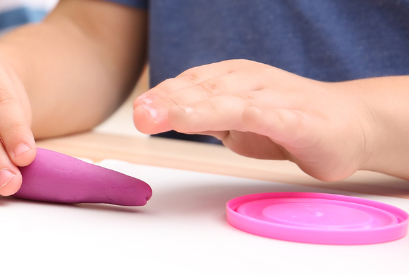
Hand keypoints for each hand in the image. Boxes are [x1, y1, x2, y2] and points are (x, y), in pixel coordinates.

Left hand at [132, 59, 373, 180]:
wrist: (351, 124)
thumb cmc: (285, 121)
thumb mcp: (232, 120)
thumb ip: (198, 117)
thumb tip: (152, 113)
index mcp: (229, 78)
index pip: (188, 84)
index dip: (161, 97)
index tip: (137, 110)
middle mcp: (249, 81)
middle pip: (203, 91)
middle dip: (169, 102)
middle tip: (140, 115)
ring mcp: (275, 98)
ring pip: (230, 102)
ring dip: (197, 109)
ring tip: (169, 118)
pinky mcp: (299, 120)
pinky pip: (272, 116)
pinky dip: (250, 117)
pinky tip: (233, 121)